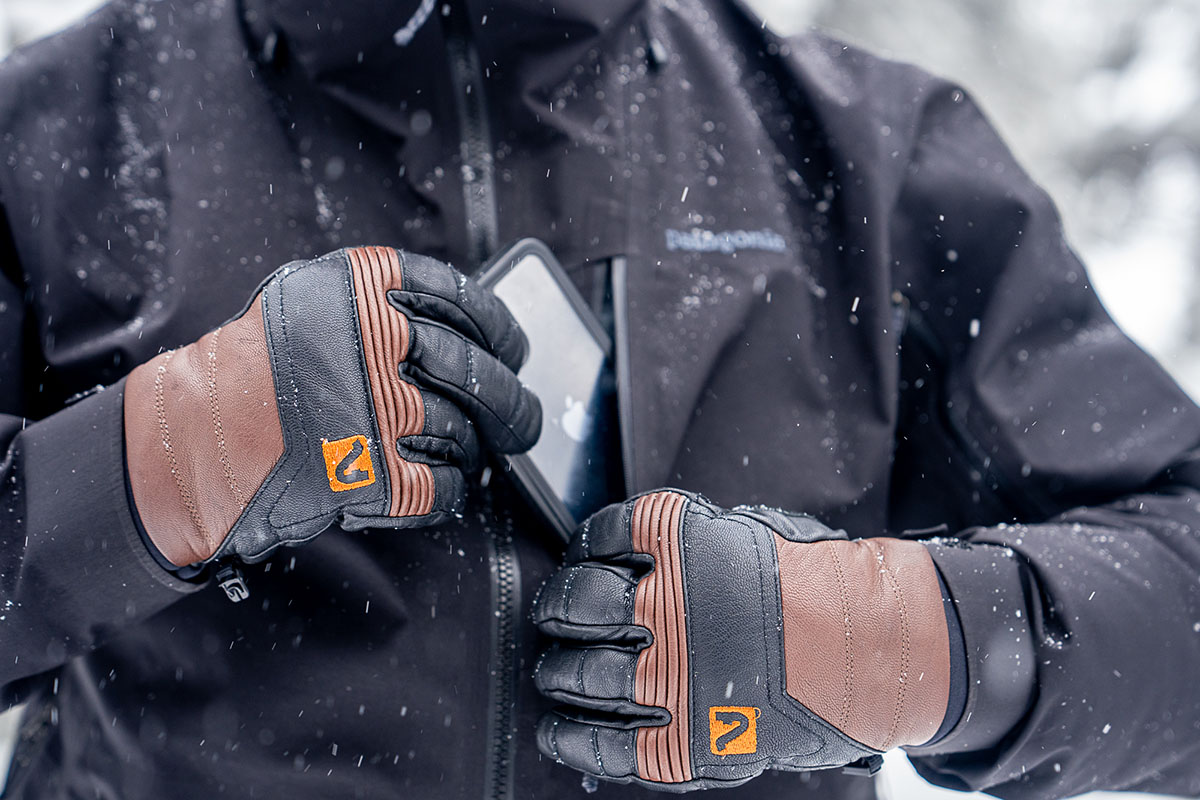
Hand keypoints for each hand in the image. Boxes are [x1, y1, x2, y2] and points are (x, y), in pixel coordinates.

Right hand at [124, 246, 540, 565]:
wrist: (193, 441)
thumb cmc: (251, 374)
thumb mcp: (307, 303)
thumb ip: (378, 304)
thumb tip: (465, 328)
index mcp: (360, 290)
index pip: (460, 300)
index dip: (499, 330)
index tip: (513, 347)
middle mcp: (371, 342)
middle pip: (474, 371)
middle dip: (510, 402)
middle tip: (523, 418)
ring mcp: (372, 408)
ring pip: (463, 430)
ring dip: (474, 448)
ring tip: (467, 452)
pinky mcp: (370, 473)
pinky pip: (442, 485)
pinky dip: (452, 489)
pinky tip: (442, 485)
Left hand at [532, 490, 949, 790]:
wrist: (874, 652)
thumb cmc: (817, 590)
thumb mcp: (751, 533)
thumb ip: (688, 541)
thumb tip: (631, 551)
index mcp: (682, 541)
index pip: (602, 535)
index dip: (584, 549)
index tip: (584, 559)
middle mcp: (668, 603)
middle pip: (579, 603)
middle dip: (558, 611)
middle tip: (556, 619)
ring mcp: (673, 673)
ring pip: (582, 673)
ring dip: (559, 675)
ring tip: (557, 677)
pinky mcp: (684, 738)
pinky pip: (605, 743)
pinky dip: (572, 739)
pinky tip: (559, 732)